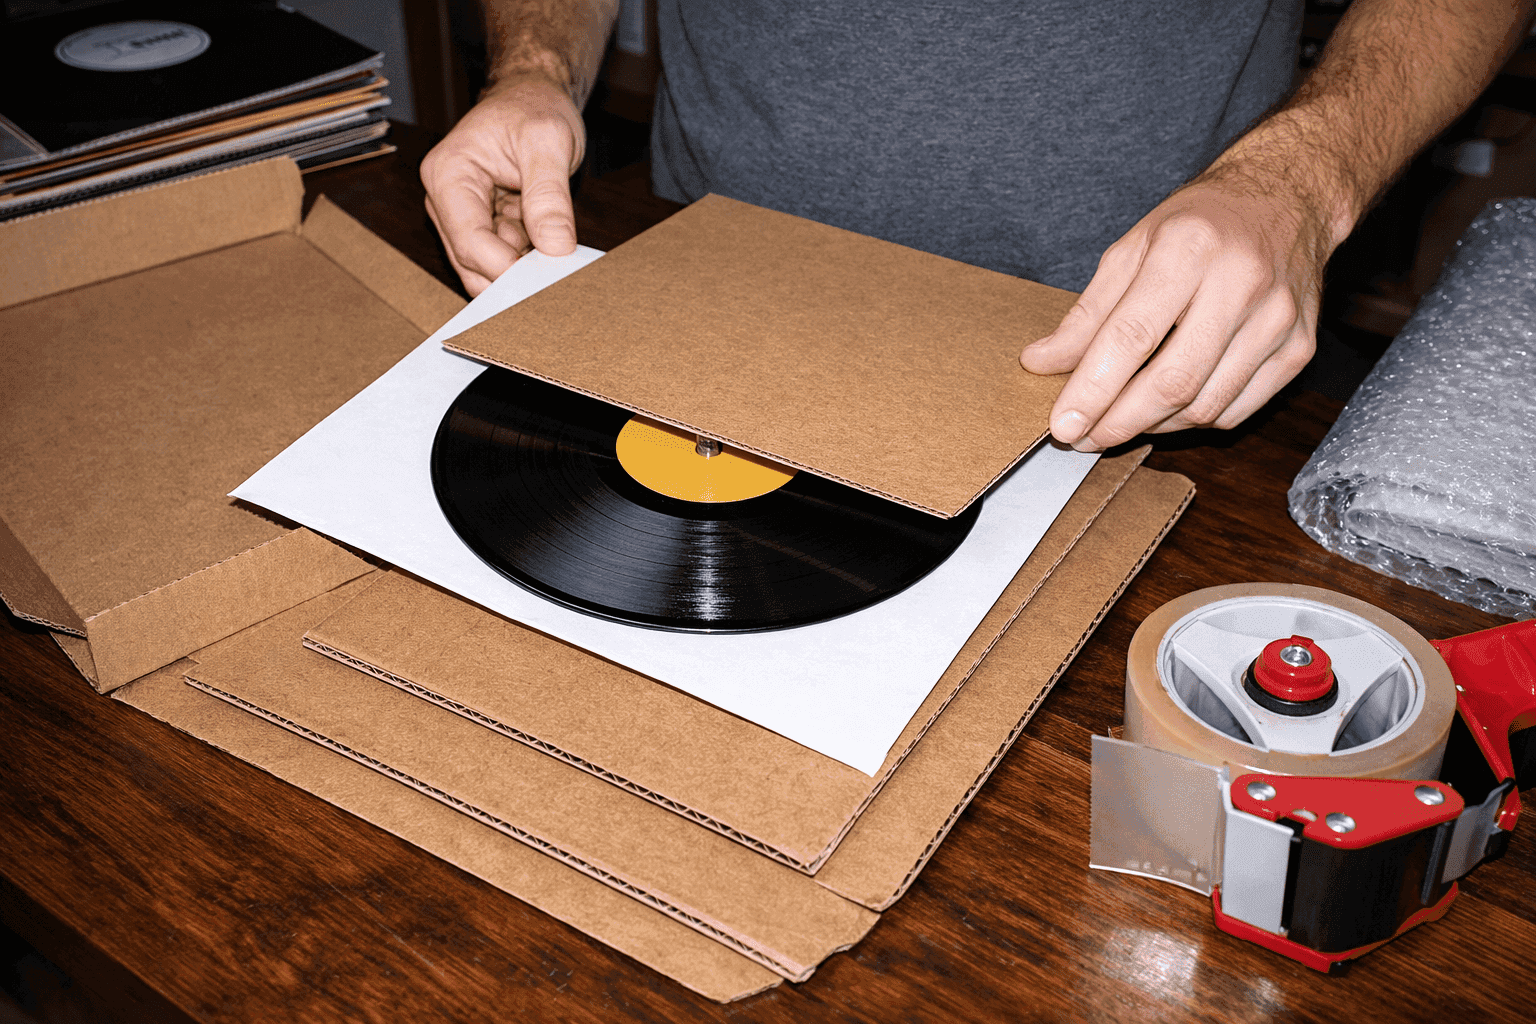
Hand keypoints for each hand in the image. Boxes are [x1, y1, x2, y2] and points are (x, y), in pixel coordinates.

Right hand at [420, 74, 585, 295]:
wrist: (533, 96)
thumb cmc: (534, 107)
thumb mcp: (548, 141)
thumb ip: (549, 195)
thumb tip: (556, 247)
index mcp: (448, 174)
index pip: (470, 240)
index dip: (507, 268)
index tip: (547, 281)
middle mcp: (446, 199)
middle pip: (472, 262)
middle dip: (514, 276)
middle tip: (558, 283)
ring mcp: (462, 216)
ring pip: (486, 269)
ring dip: (523, 270)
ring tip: (558, 258)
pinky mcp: (483, 225)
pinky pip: (503, 259)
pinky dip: (528, 262)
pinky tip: (551, 250)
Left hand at [1020, 166, 1338, 450]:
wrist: (1287, 199)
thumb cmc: (1200, 224)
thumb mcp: (1133, 248)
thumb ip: (1087, 312)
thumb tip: (1040, 362)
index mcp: (1190, 248)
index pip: (1132, 337)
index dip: (1092, 389)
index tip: (1063, 424)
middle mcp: (1241, 283)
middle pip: (1172, 382)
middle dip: (1118, 422)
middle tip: (1083, 438)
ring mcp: (1277, 320)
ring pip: (1204, 406)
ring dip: (1152, 426)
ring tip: (1119, 421)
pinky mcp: (1299, 348)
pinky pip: (1235, 410)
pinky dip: (1192, 420)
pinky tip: (1167, 409)